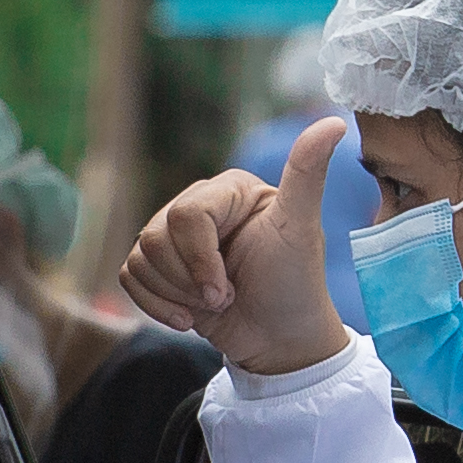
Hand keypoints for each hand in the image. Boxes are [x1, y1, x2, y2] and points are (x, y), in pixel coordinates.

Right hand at [121, 115, 355, 376]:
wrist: (280, 340)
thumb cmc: (294, 284)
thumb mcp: (302, 229)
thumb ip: (308, 175)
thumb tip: (333, 121)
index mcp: (229, 189)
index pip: (186, 216)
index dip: (201, 260)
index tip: (229, 289)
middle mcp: (199, 205)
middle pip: (156, 236)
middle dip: (190, 280)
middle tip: (226, 297)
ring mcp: (176, 236)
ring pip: (140, 256)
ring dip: (175, 295)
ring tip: (213, 305)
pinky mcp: (160, 265)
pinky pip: (129, 275)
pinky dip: (154, 304)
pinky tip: (189, 317)